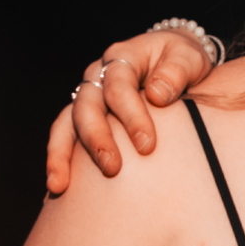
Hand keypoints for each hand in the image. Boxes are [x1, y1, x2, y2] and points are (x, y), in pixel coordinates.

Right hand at [44, 28, 213, 193]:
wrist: (175, 61)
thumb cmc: (183, 61)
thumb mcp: (188, 57)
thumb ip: (176, 72)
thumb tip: (156, 95)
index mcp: (122, 58)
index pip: (119, 87)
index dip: (131, 115)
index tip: (147, 146)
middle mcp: (98, 77)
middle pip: (87, 106)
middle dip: (97, 138)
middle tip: (112, 168)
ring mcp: (88, 97)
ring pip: (66, 123)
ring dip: (61, 154)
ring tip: (59, 186)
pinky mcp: (85, 118)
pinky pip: (65, 137)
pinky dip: (59, 161)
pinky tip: (57, 188)